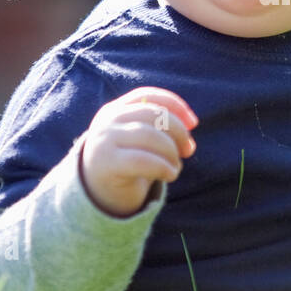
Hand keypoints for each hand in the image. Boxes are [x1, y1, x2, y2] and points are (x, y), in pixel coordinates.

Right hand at [79, 87, 197, 216]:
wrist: (96, 195)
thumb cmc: (126, 164)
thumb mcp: (140, 141)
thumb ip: (161, 129)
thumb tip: (189, 125)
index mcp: (115, 109)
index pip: (147, 96)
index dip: (175, 105)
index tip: (194, 122)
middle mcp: (108, 120)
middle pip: (154, 115)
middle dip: (179, 131)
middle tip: (188, 150)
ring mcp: (105, 139)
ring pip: (151, 136)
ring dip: (172, 152)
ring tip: (176, 166)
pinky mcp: (107, 162)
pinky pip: (143, 160)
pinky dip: (164, 167)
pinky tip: (170, 175)